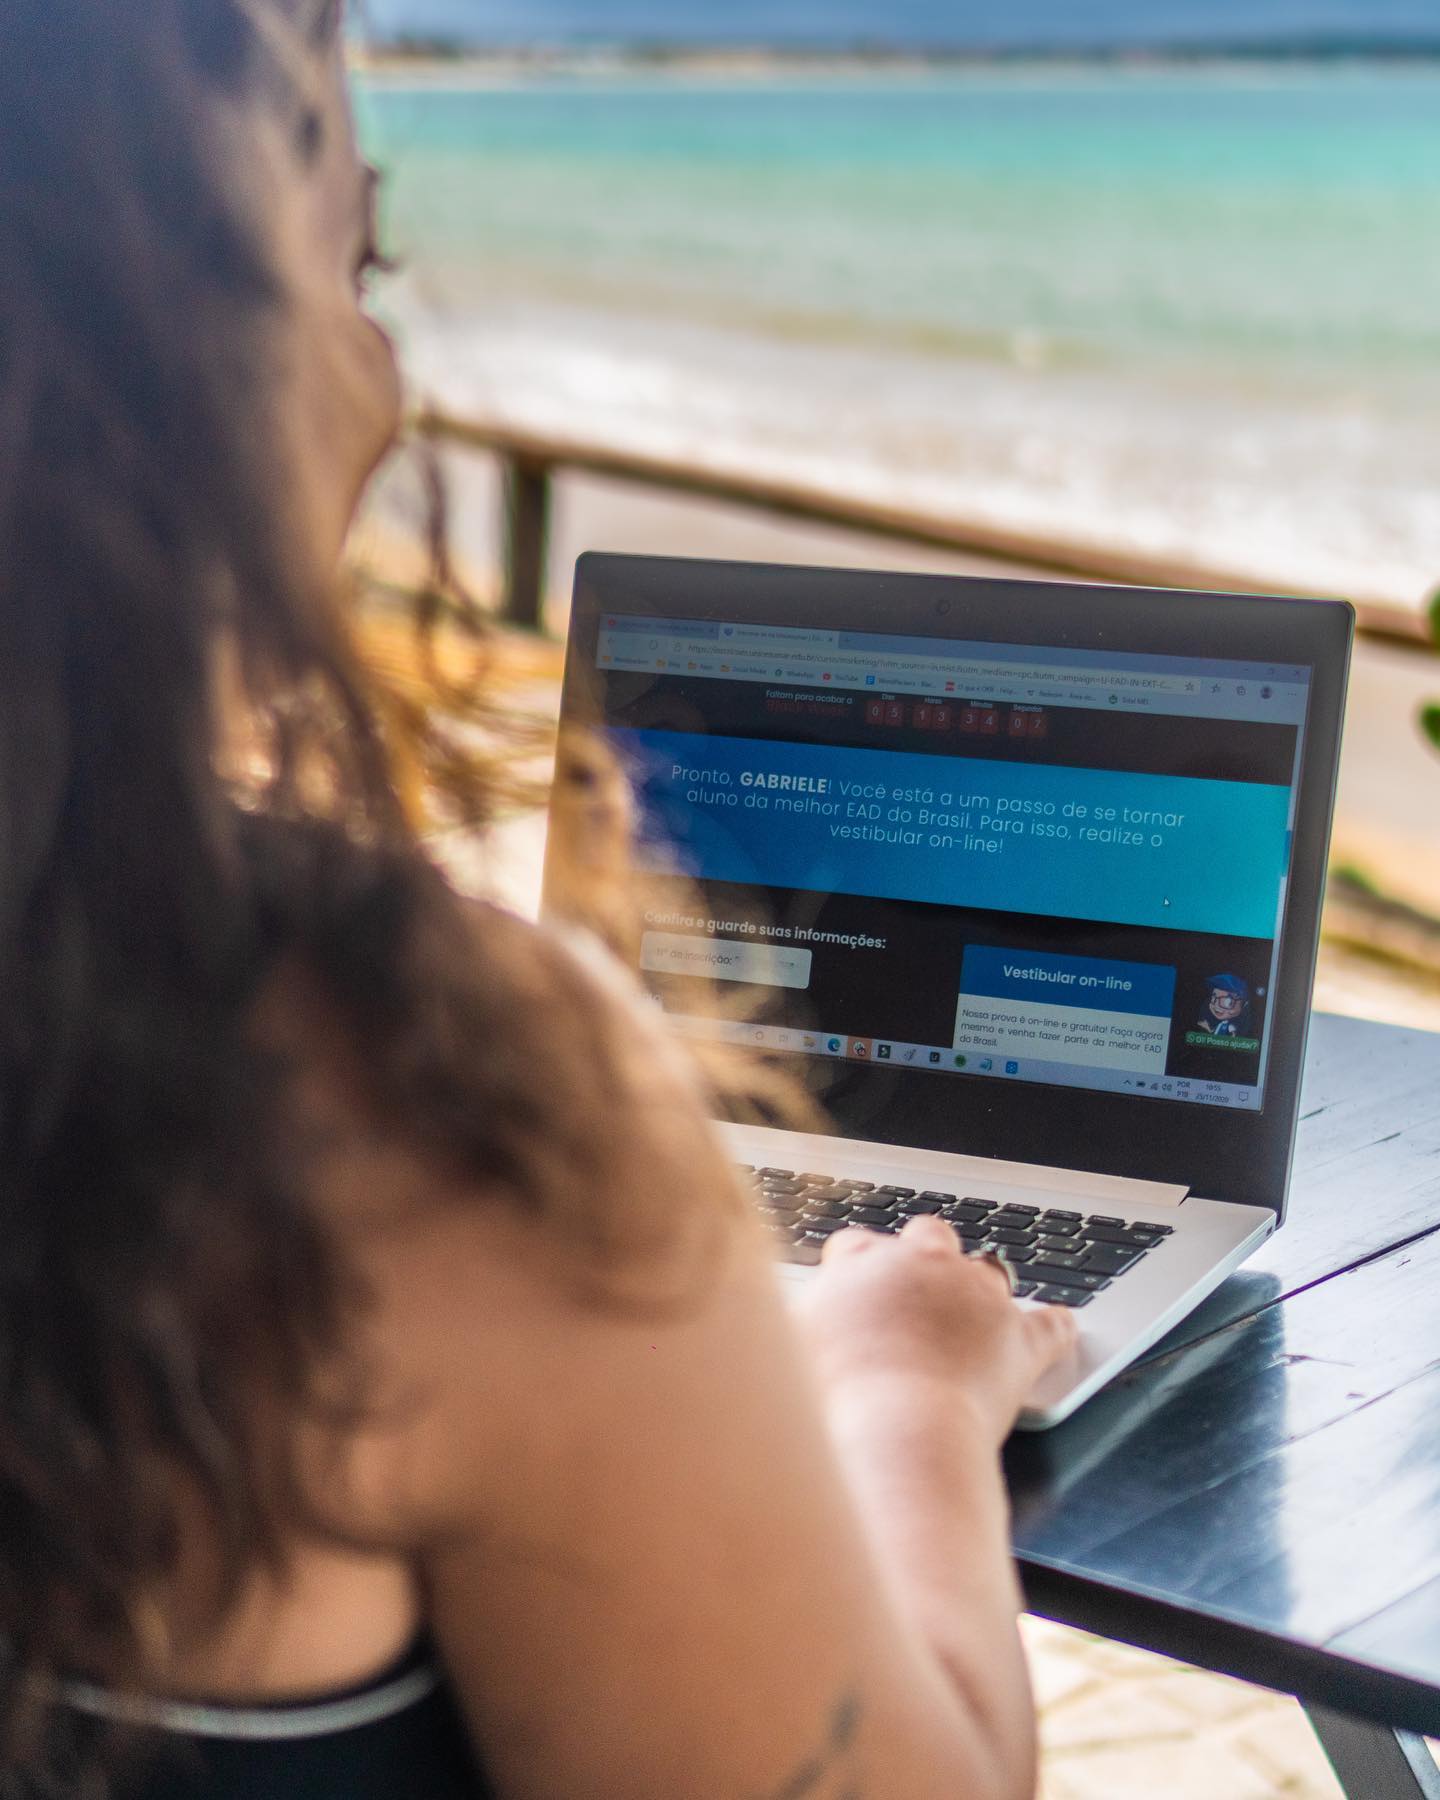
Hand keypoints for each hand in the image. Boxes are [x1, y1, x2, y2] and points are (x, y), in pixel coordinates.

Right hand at [795, 1217, 1079, 1444]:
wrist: (894, 1431)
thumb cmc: (830, 1398)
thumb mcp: (786, 1348)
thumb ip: (796, 1322)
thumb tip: (785, 1320)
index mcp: (861, 1263)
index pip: (856, 1245)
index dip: (855, 1268)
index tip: (851, 1291)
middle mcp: (921, 1265)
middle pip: (927, 1237)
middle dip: (922, 1256)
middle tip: (911, 1292)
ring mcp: (975, 1296)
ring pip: (985, 1270)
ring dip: (977, 1287)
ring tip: (972, 1312)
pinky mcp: (1018, 1338)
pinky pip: (1048, 1323)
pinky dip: (1053, 1326)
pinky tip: (1061, 1325)